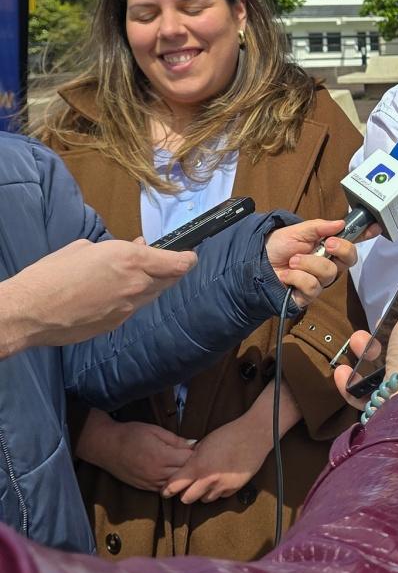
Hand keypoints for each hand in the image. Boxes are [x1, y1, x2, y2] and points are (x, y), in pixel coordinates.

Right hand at [2, 238, 195, 353]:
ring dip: (151, 285)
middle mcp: (137, 285)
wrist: (31, 311)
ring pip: (151, 295)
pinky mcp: (116, 324)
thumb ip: (117, 250)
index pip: (177, 264)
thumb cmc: (52, 274)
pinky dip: (131, 299)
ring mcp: (128, 308)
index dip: (188, 259)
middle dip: (170, 271)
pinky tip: (114, 294)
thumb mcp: (86, 249)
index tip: (190, 255)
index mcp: (132, 260)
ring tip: (137, 275)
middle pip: (169, 280)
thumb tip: (134, 249)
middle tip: (165, 263)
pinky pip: (133, 309)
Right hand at [75, 410, 194, 491]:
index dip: (197, 453)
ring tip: (186, 466)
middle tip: (197, 457)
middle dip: (192, 466)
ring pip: (175, 484)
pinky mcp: (143, 487)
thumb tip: (194, 444)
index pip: (189, 459)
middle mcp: (157, 473)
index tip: (200, 447)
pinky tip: (173, 473)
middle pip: (185, 474)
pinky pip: (163, 488)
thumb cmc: (131, 434)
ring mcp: (149, 482)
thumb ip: (176, 440)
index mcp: (162, 456)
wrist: (105, 446)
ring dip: (182, 476)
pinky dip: (171, 482)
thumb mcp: (156, 430)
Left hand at [162, 415, 271, 503]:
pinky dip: (218, 490)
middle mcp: (208, 480)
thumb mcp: (205, 443)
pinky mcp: (235, 488)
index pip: (173, 487)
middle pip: (186, 499)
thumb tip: (185, 467)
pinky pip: (220, 496)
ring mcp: (223, 485)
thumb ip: (192, 458)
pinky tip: (222, 479)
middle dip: (185, 493)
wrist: (255, 434)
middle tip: (188, 485)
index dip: (167, 490)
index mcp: (198, 467)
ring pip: (204, 500)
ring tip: (207, 481)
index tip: (166, 490)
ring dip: (202, 493)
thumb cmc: (230, 434)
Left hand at [265, 219, 364, 307]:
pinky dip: (297, 277)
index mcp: (328, 247)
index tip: (375, 227)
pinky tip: (286, 275)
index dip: (365, 234)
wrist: (256, 264)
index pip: (351, 241)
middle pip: (350, 259)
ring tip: (293, 261)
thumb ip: (319, 227)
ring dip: (308, 263)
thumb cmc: (277, 247)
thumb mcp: (297, 231)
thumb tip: (340, 223)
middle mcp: (328, 264)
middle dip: (341, 249)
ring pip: (329, 273)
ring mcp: (319, 280)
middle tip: (327, 244)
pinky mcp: (308, 295)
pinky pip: (312, 286)